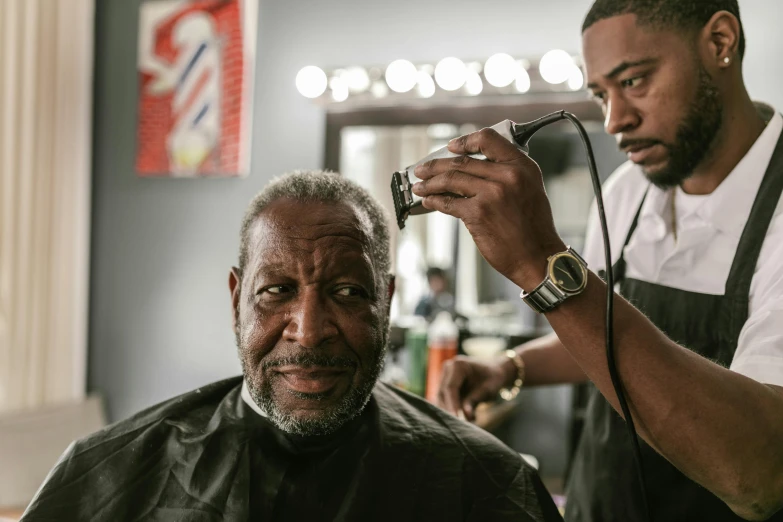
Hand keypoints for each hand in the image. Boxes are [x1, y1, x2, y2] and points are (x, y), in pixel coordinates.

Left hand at [412, 127, 565, 290]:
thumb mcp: (529, 189)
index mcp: (522, 166)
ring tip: (419, 186)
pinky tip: (428, 201)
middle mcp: (508, 176)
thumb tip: (473, 168)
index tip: (451, 147)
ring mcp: (491, 194)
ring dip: (430, 183)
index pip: (488, 140)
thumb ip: (507, 174)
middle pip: (462, 161)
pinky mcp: (478, 213)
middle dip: (436, 165)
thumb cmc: (533, 228)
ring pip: (451, 180)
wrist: (537, 257)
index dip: (465, 141)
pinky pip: (449, 203)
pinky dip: (434, 201)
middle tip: (422, 169)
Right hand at [437, 355, 514, 421]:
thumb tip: (466, 415)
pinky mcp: (444, 385)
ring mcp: (445, 376)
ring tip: (461, 425)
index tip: (455, 419)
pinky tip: (459, 420)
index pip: (450, 387)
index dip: (452, 404)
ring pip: (441, 398)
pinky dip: (451, 409)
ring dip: (449, 411)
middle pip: (443, 393)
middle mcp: (448, 368)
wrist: (495, 372)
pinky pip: (444, 400)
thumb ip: (475, 400)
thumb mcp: (488, 389)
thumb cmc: (493, 379)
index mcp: (458, 365)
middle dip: (449, 410)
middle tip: (458, 426)